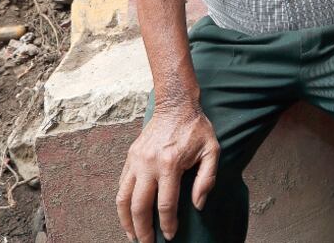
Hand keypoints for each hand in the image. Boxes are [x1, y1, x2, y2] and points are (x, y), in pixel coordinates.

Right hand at [116, 102, 219, 241]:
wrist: (176, 105)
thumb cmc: (196, 128)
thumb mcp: (212, 151)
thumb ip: (207, 179)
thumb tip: (198, 205)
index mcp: (170, 164)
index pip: (165, 205)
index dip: (167, 225)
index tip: (170, 236)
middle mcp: (149, 164)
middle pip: (139, 207)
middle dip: (142, 230)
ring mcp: (136, 160)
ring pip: (123, 198)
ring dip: (126, 221)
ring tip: (132, 235)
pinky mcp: (130, 156)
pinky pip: (122, 185)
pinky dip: (122, 203)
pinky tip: (128, 214)